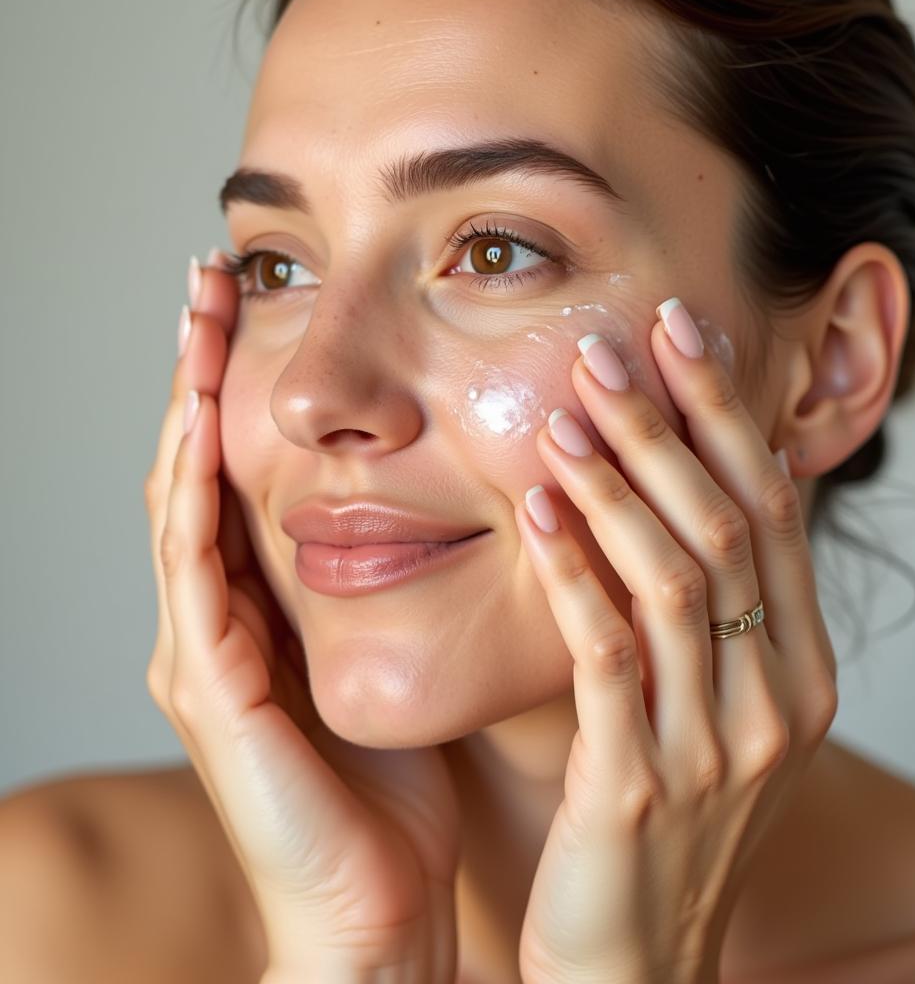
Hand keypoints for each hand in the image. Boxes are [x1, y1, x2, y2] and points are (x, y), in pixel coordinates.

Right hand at [143, 253, 460, 982]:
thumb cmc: (400, 788)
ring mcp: (203, 654)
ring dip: (187, 408)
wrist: (378, 909)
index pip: (245, 473)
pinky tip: (198, 431)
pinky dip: (193, 498)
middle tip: (210, 275)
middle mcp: (220, 621)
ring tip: (195, 317)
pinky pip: (195, 576)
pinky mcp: (211, 693)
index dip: (245, 386)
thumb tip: (464, 499)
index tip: (261, 299)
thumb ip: (402, 588)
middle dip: (201, 370)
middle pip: (201, 467)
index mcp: (266, 610)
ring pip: (181, 504)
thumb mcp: (400, 662)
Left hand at [513, 300, 838, 983]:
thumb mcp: (713, 710)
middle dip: (675, 427)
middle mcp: (776, 699)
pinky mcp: (638, 784)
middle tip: (616, 345)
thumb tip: (688, 494)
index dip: (729, 417)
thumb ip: (713, 616)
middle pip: (732, 526)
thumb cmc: (664, 821)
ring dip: (620, 485)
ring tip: (568, 412)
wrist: (635, 965)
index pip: (774, 513)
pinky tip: (534, 511)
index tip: (683, 334)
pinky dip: (573, 573)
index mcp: (801, 670)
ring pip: (677, 578)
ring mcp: (715, 745)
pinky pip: (607, 654)